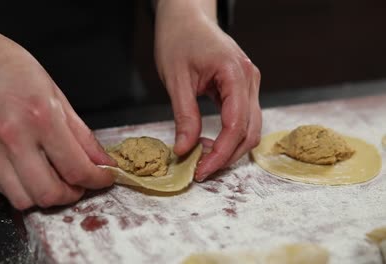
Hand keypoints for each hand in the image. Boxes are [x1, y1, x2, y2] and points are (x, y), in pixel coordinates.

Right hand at [0, 3, 114, 208]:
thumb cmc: (9, 68)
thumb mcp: (55, 93)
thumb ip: (81, 133)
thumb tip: (101, 160)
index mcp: (41, 117)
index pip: (76, 168)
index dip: (97, 180)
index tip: (104, 178)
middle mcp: (14, 138)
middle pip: (49, 194)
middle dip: (73, 195)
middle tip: (80, 183)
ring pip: (24, 200)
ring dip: (46, 197)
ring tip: (55, 180)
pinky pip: (3, 190)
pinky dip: (23, 189)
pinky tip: (32, 173)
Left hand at [154, 0, 261, 180]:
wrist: (186, 17)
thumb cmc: (179, 39)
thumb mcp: (176, 79)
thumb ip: (184, 116)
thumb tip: (185, 149)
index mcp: (235, 73)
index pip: (236, 125)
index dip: (220, 153)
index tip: (200, 171)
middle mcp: (250, 79)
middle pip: (250, 132)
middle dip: (226, 156)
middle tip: (200, 171)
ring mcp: (249, 83)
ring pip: (250, 129)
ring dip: (229, 149)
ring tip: (202, 159)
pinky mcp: (242, 88)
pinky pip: (243, 119)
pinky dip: (229, 137)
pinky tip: (209, 144)